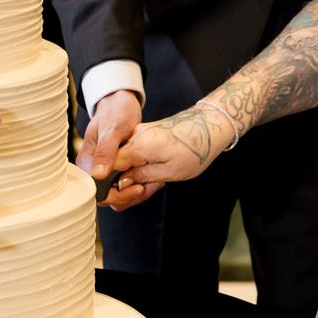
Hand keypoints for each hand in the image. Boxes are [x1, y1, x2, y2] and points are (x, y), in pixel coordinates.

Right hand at [76, 89, 142, 188]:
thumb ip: (105, 152)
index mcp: (87, 162)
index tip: (136, 188)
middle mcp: (93, 169)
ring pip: (117, 193)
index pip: (97, 192)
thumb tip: (97, 175)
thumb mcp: (113, 129)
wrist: (121, 102)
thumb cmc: (115, 112)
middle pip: (108, 196)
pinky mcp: (116, 168)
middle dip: (129, 195)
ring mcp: (105, 170)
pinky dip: (138, 184)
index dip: (116, 195)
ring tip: (153, 183)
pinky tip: (151, 178)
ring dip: (135, 192)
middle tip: (149, 187)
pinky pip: (125, 184)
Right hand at [108, 106, 227, 208]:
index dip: (113, 186)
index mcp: (137, 146)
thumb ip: (141, 177)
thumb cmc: (194, 149)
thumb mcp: (169, 171)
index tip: (132, 192)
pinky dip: (140, 168)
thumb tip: (120, 183)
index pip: (108, 168)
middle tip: (147, 190)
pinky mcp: (145, 136)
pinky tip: (156, 175)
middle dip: (127, 185)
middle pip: (114, 167)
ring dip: (135, 178)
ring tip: (156, 183)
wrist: (209, 125)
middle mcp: (133, 138)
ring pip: (124, 163)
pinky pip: (134, 156)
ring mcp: (138, 135)